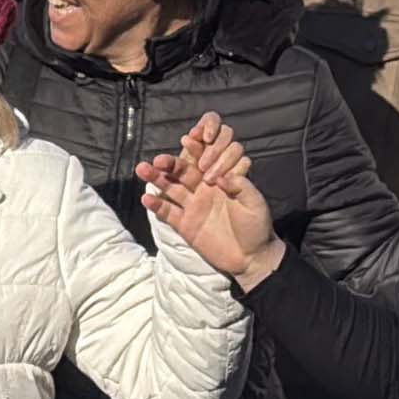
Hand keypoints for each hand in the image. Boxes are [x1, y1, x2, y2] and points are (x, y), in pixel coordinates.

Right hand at [138, 113, 284, 286]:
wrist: (252, 258)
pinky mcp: (185, 226)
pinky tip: (146, 198)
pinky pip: (168, 213)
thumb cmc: (257, 228)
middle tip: (157, 159)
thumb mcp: (255, 203)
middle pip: (182, 173)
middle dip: (169, 164)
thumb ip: (241, 186)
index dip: (195, 150)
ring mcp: (192, 208)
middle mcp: (203, 191)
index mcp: (220, 181)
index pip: (205, 161)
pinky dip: (157, 205)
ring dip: (157, 180)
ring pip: (171, 189)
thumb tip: (220, 177)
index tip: (187, 140)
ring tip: (142, 169)